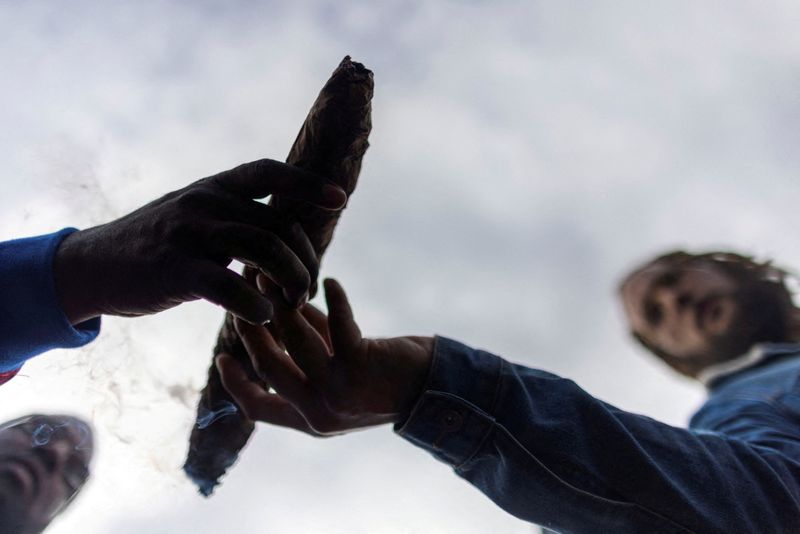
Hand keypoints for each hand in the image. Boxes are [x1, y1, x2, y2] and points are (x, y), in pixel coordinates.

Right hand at [53, 159, 346, 324]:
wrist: (95, 266)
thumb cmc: (157, 245)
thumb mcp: (194, 214)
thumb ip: (234, 214)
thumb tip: (284, 227)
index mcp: (214, 187)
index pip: (268, 172)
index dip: (307, 184)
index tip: (340, 200)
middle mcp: (205, 202)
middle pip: (278, 225)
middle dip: (305, 259)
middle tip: (308, 288)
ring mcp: (190, 234)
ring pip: (264, 250)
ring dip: (290, 281)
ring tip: (294, 303)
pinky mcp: (176, 271)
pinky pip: (232, 287)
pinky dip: (257, 305)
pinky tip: (261, 316)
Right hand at [216, 278, 432, 435]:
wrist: (436, 391)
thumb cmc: (386, 377)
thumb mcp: (338, 369)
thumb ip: (309, 345)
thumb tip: (280, 307)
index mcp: (309, 422)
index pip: (257, 408)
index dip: (234, 381)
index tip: (220, 354)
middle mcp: (318, 414)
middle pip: (268, 365)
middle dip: (251, 326)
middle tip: (247, 293)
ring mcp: (337, 392)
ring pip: (293, 341)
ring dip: (282, 305)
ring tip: (275, 277)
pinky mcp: (359, 367)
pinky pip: (335, 324)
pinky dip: (334, 299)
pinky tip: (332, 282)